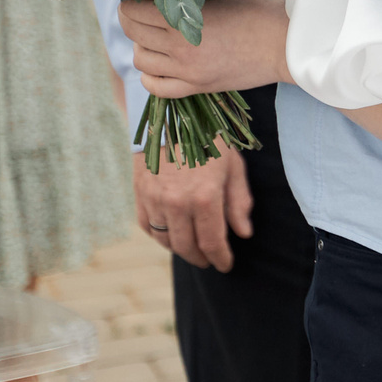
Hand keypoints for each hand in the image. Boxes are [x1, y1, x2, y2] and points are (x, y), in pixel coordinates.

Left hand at [128, 0, 290, 99]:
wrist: (288, 46)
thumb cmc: (262, 14)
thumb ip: (191, 2)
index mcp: (186, 20)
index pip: (136, 12)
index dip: (130, 2)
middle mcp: (180, 48)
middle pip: (133, 34)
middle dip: (130, 20)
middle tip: (137, 12)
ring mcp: (187, 71)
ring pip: (141, 61)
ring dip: (142, 47)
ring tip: (154, 38)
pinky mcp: (198, 87)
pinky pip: (157, 87)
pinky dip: (151, 76)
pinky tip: (159, 64)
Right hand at [132, 145, 252, 271]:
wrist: (172, 117)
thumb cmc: (209, 140)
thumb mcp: (233, 167)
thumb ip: (239, 202)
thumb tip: (243, 234)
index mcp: (204, 197)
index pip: (212, 242)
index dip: (220, 258)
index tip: (226, 265)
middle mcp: (176, 203)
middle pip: (187, 247)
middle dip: (201, 258)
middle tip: (210, 260)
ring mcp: (154, 200)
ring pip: (165, 240)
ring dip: (181, 249)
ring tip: (193, 248)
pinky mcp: (139, 194)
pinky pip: (148, 227)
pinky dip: (160, 236)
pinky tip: (172, 234)